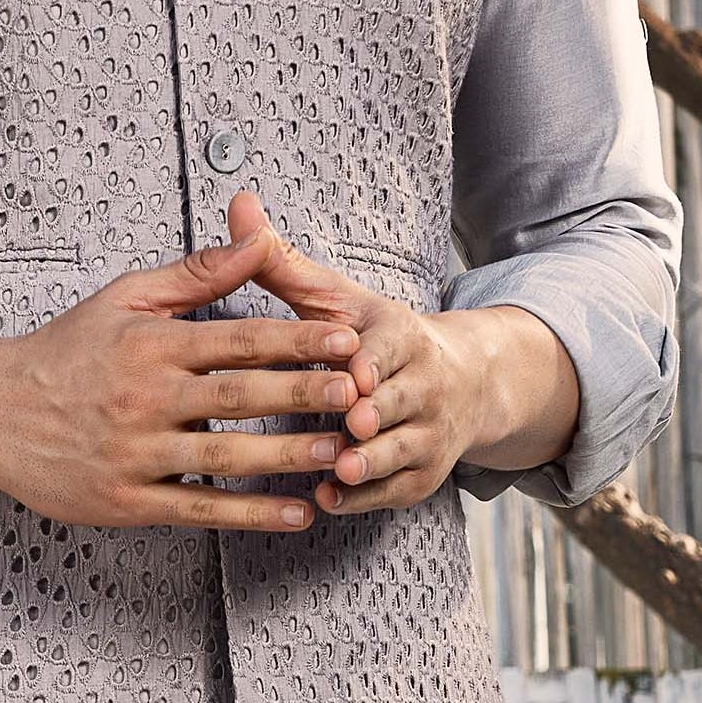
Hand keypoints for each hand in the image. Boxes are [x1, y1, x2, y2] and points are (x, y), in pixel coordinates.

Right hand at [0, 195, 366, 537]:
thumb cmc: (65, 351)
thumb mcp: (124, 297)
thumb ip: (197, 273)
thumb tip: (259, 236)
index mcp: (150, 344)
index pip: (237, 339)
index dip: (297, 340)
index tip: (346, 340)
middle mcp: (144, 399)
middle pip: (240, 398)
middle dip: (306, 395)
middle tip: (361, 395)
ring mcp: (136, 454)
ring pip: (226, 457)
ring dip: (289, 457)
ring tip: (342, 451)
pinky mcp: (127, 501)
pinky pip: (200, 509)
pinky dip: (251, 514)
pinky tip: (296, 512)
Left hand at [229, 197, 580, 517]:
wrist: (462, 382)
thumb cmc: (373, 338)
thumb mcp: (335, 298)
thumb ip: (282, 261)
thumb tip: (238, 204)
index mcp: (403, 336)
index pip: (389, 350)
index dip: (372, 362)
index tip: (354, 372)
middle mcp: (424, 385)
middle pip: (399, 402)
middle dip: (376, 415)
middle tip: (350, 425)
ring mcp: (427, 434)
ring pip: (400, 450)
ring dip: (371, 461)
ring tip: (339, 469)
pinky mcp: (422, 476)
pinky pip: (394, 490)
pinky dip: (364, 498)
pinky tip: (328, 498)